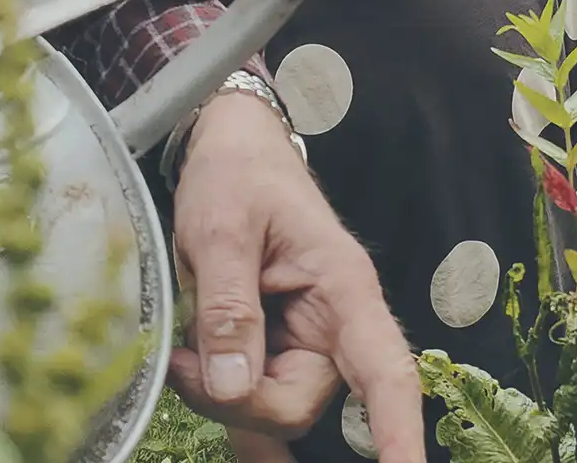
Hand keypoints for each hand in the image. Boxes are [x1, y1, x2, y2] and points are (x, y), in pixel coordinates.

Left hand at [168, 93, 424, 461]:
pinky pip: (254, 387)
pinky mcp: (272, 341)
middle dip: (237, 397)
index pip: (386, 370)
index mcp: (342, 286)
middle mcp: (332, 321)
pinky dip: (224, 393)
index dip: (399, 429)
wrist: (230, 146)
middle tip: (177, 361)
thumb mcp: (222, 227)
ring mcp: (302, 335)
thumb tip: (232, 385)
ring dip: (219, 390)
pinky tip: (196, 386)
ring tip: (178, 350)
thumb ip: (229, 304)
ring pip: (270, 399)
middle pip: (299, 400)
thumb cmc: (237, 173)